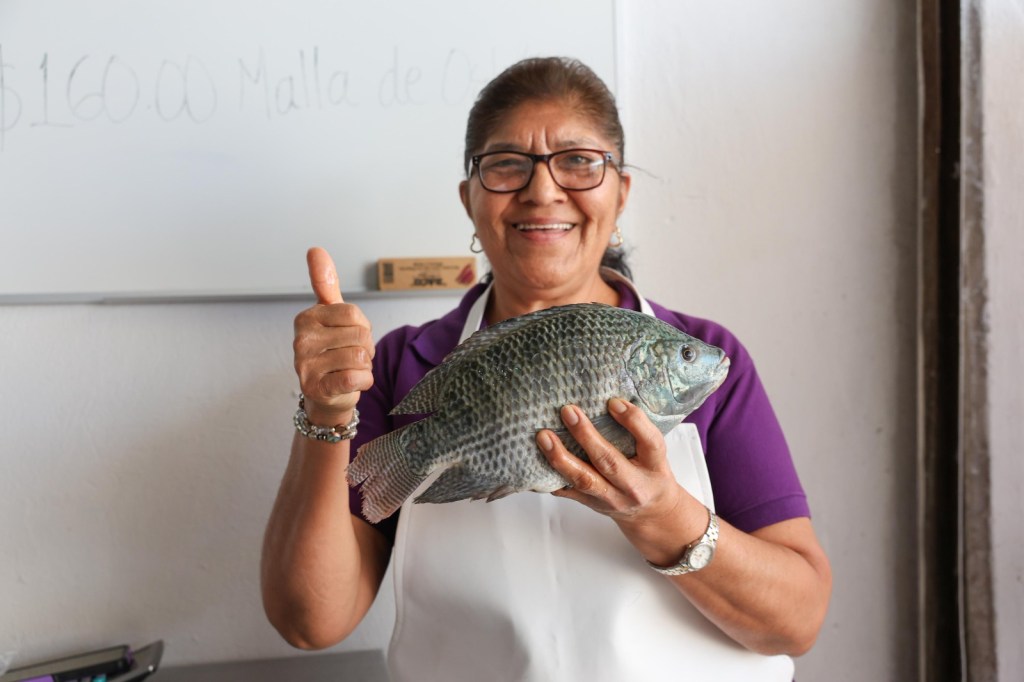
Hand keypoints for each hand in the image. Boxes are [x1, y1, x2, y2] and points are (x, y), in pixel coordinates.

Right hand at [293, 247, 374, 425]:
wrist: (328, 395)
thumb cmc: (333, 350)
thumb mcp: (331, 315)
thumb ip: (325, 283)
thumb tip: (314, 249)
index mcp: (306, 318)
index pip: (354, 314)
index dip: (362, 327)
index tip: (349, 336)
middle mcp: (301, 340)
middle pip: (360, 335)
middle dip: (365, 348)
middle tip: (350, 356)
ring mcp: (305, 365)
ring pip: (360, 357)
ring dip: (364, 366)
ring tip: (349, 369)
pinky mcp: (316, 388)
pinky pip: (356, 377)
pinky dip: (363, 381)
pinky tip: (350, 382)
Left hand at [536, 399, 686, 526]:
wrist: (650, 512)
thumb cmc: (650, 473)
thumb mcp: (655, 452)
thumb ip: (638, 429)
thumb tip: (610, 398)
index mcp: (655, 466)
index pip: (650, 442)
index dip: (633, 421)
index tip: (613, 402)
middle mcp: (633, 485)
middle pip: (609, 462)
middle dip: (586, 436)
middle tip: (567, 411)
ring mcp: (611, 499)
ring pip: (584, 480)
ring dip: (561, 457)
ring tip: (544, 436)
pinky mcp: (593, 505)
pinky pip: (568, 492)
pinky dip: (550, 477)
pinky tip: (534, 461)